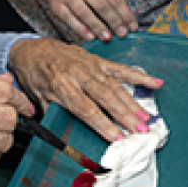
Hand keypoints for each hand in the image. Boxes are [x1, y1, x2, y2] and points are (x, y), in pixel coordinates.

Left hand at [8, 38, 163, 142]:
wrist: (32, 49)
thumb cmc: (35, 76)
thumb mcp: (37, 97)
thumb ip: (52, 115)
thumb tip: (61, 137)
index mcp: (62, 86)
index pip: (86, 108)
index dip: (103, 124)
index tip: (117, 138)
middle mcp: (79, 74)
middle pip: (106, 97)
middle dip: (125, 116)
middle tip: (141, 131)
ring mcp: (90, 66)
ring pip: (116, 85)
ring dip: (133, 103)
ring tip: (147, 119)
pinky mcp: (98, 60)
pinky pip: (120, 68)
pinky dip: (139, 76)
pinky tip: (155, 83)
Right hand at [41, 0, 138, 42]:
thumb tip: (124, 22)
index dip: (124, 12)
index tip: (132, 26)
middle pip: (100, 3)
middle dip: (113, 20)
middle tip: (122, 33)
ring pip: (84, 12)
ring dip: (97, 26)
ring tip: (107, 37)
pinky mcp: (57, 5)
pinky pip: (70, 19)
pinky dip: (81, 29)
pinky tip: (90, 36)